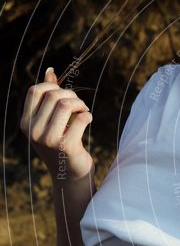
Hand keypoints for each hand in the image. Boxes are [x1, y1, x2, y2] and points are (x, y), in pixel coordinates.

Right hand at [20, 67, 93, 181]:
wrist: (69, 175)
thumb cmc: (61, 143)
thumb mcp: (50, 121)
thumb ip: (49, 97)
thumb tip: (50, 70)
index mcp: (26, 122)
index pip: (35, 91)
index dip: (53, 87)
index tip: (63, 96)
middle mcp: (33, 131)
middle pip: (53, 95)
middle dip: (71, 95)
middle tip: (79, 105)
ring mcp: (48, 140)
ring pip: (66, 104)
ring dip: (80, 104)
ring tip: (84, 111)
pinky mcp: (66, 146)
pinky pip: (81, 118)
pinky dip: (88, 116)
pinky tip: (88, 120)